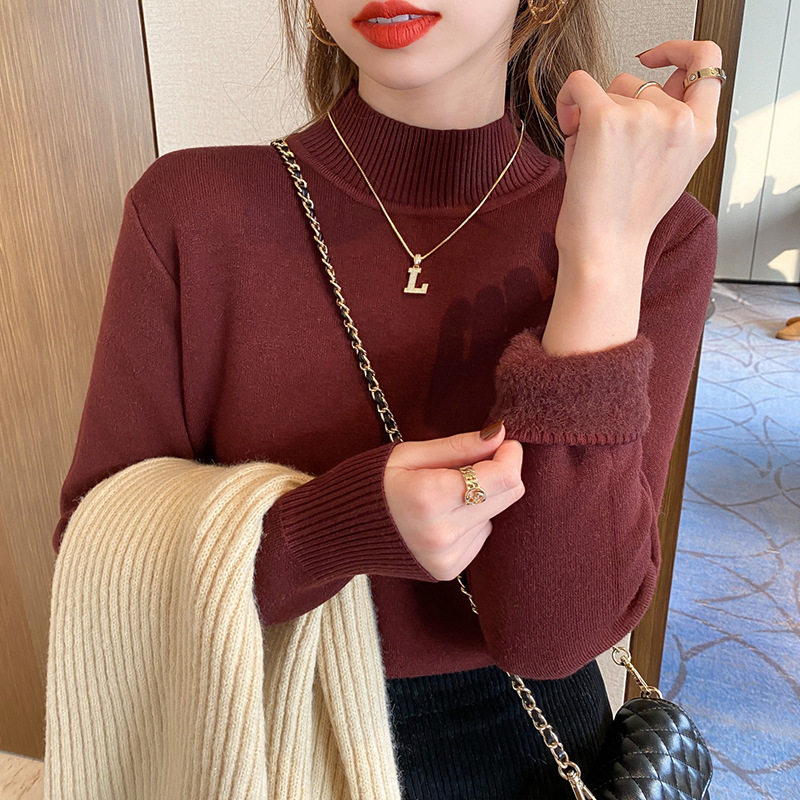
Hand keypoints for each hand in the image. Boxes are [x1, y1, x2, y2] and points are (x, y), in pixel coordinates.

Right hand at [384, 424, 523, 579]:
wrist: (339, 532)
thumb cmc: (371, 484)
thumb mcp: (408, 454)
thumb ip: (458, 447)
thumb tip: (499, 435)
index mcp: (430, 496)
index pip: (502, 477)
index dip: (511, 455)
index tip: (504, 442)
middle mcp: (442, 532)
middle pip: (508, 495)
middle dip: (500, 472)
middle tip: (475, 459)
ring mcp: (446, 556)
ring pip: (495, 515)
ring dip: (480, 498)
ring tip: (443, 492)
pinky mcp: (448, 569)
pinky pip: (480, 536)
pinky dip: (469, 521)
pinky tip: (440, 515)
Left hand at [554, 39, 722, 266]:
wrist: (604, 248)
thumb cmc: (624, 218)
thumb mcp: (664, 167)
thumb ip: (665, 125)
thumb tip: (646, 85)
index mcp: (700, 132)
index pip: (707, 63)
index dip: (678, 51)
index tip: (653, 57)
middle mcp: (679, 119)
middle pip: (638, 82)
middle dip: (614, 108)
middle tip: (605, 150)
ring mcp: (644, 115)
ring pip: (607, 88)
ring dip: (591, 116)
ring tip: (593, 159)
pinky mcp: (606, 118)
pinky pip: (577, 83)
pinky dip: (567, 99)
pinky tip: (568, 127)